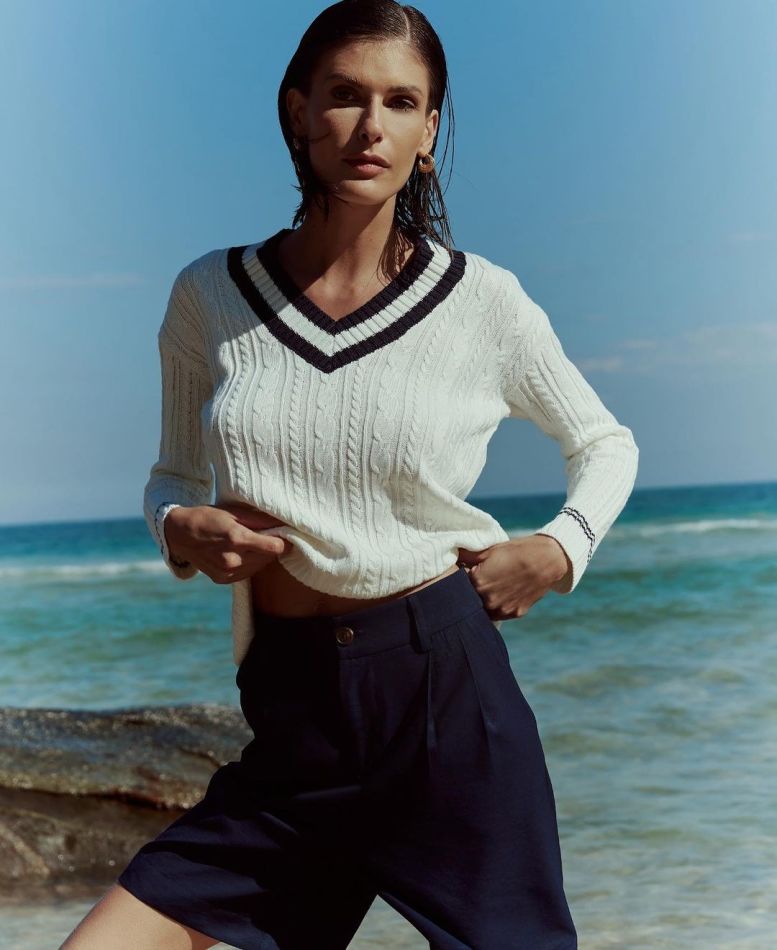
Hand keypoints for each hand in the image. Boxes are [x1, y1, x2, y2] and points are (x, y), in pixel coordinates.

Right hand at [164, 503, 294, 583]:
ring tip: (247, 543)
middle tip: (263, 535)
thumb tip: (284, 524)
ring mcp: (227, 572)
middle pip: (269, 558)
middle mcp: (232, 559)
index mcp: (237, 539)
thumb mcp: (234, 512)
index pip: (276, 548)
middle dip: (270, 547)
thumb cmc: (208, 518)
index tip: (283, 535)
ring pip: (260, 567)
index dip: (283, 541)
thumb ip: (261, 520)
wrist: (179, 534)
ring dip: (260, 556)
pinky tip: (238, 553)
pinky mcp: (223, 580)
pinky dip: (248, 564)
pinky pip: (247, 574)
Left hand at [457, 535, 571, 620]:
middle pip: (469, 600)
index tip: (464, 574)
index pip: (458, 586)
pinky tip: (503, 594)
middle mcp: (487, 599)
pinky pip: (499, 613)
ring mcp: (501, 609)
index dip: (460, 579)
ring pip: (483, 610)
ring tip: (492, 588)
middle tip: (479, 581)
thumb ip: (468, 556)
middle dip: (470, 593)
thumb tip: (452, 556)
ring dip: (483, 602)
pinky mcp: (514, 614)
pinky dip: (497, 606)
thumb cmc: (517, 551)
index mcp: (478, 582)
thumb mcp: (490, 550)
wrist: (548, 560)